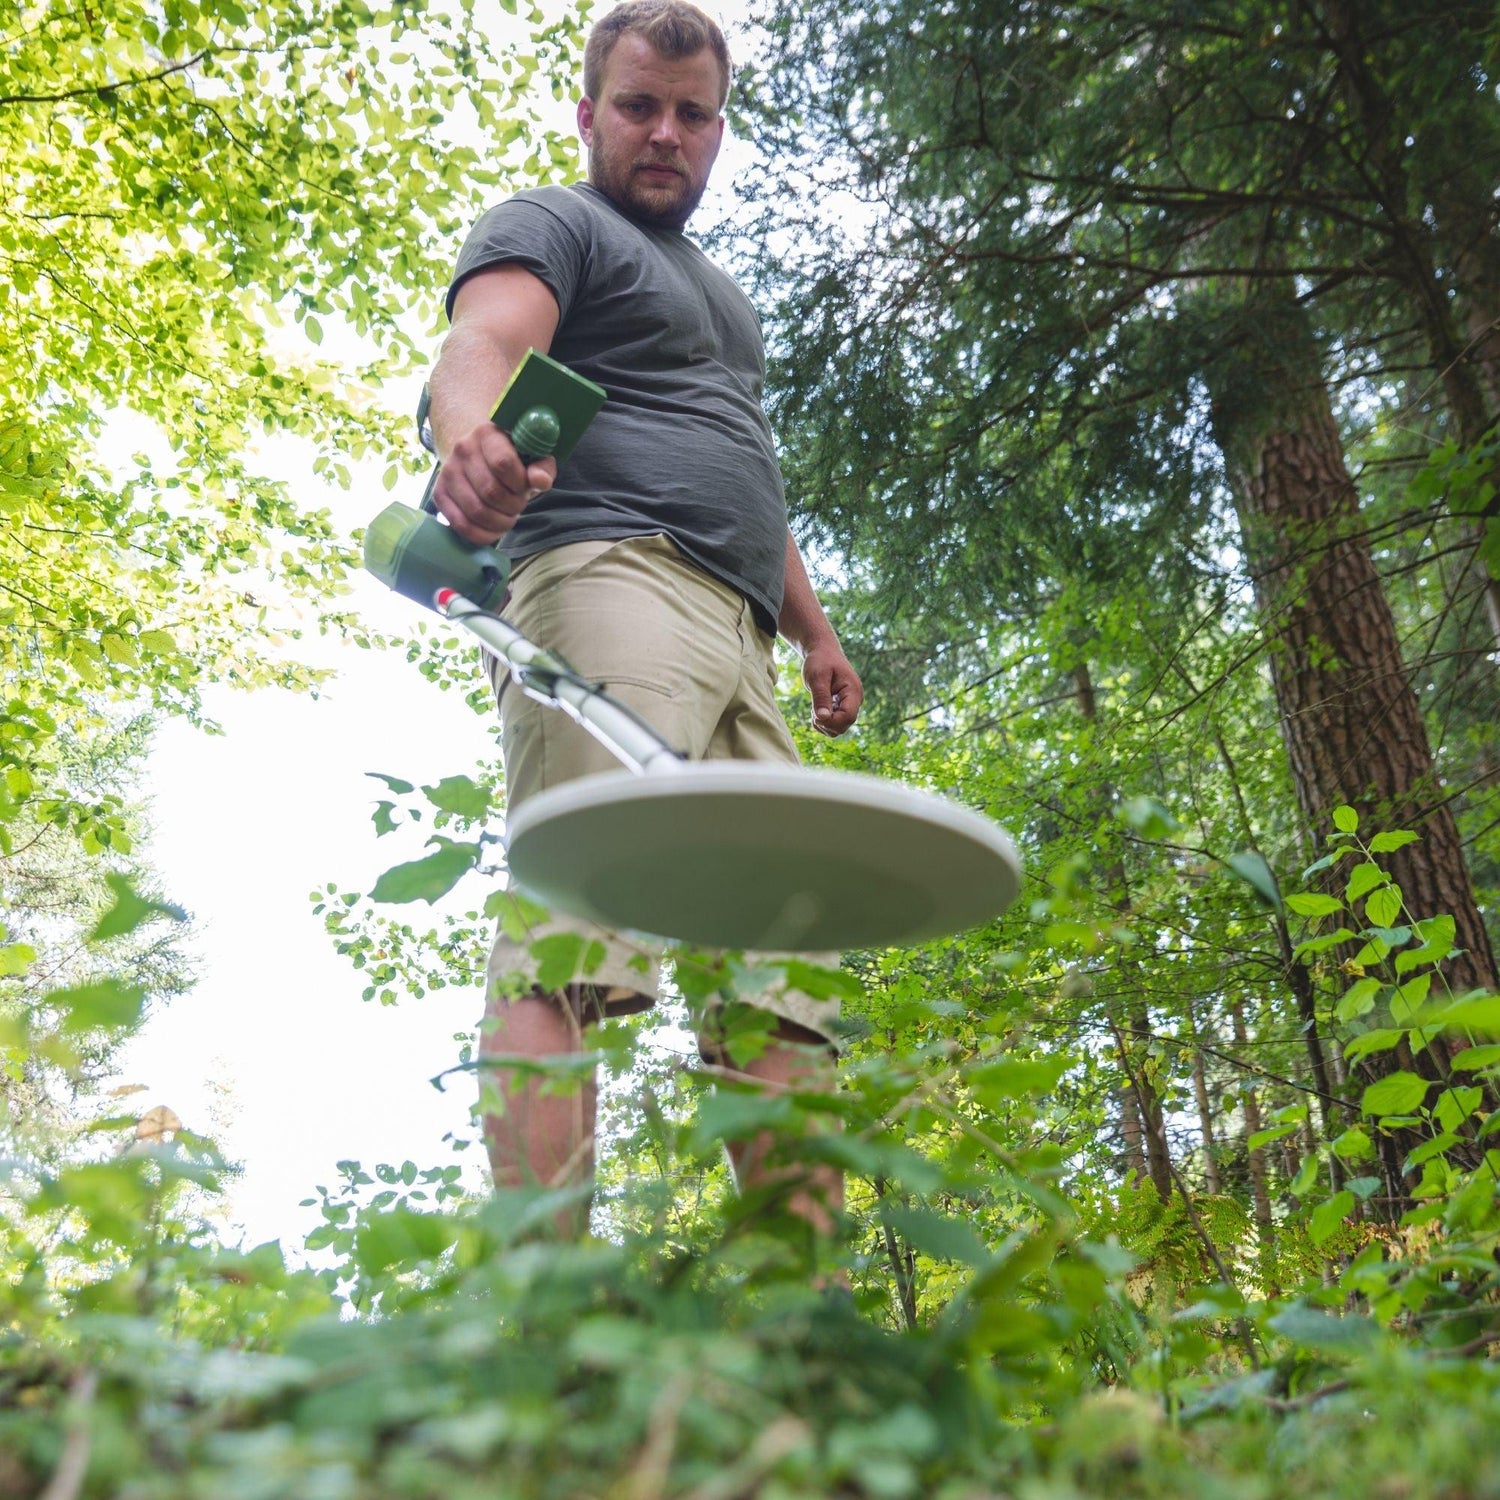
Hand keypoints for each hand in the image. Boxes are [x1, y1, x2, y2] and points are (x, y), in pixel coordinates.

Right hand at [432, 421, 556, 544]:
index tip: (525, 487)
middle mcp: (462, 449)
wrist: (481, 457)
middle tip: (518, 505)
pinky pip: (461, 524)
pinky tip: (494, 530)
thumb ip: (542, 468)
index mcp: (487, 433)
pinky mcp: (439, 494)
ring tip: (508, 517)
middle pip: (490, 491)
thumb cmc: (513, 459)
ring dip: (500, 523)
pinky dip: (483, 535)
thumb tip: (541, 481)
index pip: (503, 463)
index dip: (519, 484)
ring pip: (476, 511)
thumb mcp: (533, 458)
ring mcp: (448, 472)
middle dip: (513, 506)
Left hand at [802, 641, 861, 735]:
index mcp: (853, 691)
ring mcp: (849, 705)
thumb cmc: (820, 660)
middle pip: (844, 725)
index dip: (831, 721)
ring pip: (839, 728)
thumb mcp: (817, 677)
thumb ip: (820, 697)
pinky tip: (816, 711)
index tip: (815, 715)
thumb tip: (822, 718)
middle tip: (813, 711)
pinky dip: (823, 723)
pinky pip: (834, 725)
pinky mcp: (841, 707)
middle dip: (826, 724)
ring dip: (824, 725)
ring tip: (814, 710)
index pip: (849, 716)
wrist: (823, 651)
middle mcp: (855, 700)